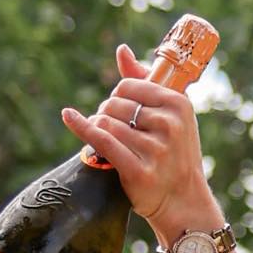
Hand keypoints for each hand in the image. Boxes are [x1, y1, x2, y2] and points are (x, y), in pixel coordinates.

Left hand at [61, 43, 218, 250]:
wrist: (183, 202)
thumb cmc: (175, 154)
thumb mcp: (171, 114)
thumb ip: (145, 80)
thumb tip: (121, 50)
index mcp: (179, 104)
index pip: (127, 86)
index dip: (117, 98)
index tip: (123, 113)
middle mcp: (170, 124)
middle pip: (114, 103)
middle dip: (107, 115)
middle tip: (117, 133)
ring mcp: (156, 149)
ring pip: (106, 122)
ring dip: (99, 130)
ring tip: (110, 143)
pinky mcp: (139, 171)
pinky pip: (101, 141)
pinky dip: (81, 128)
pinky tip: (69, 117)